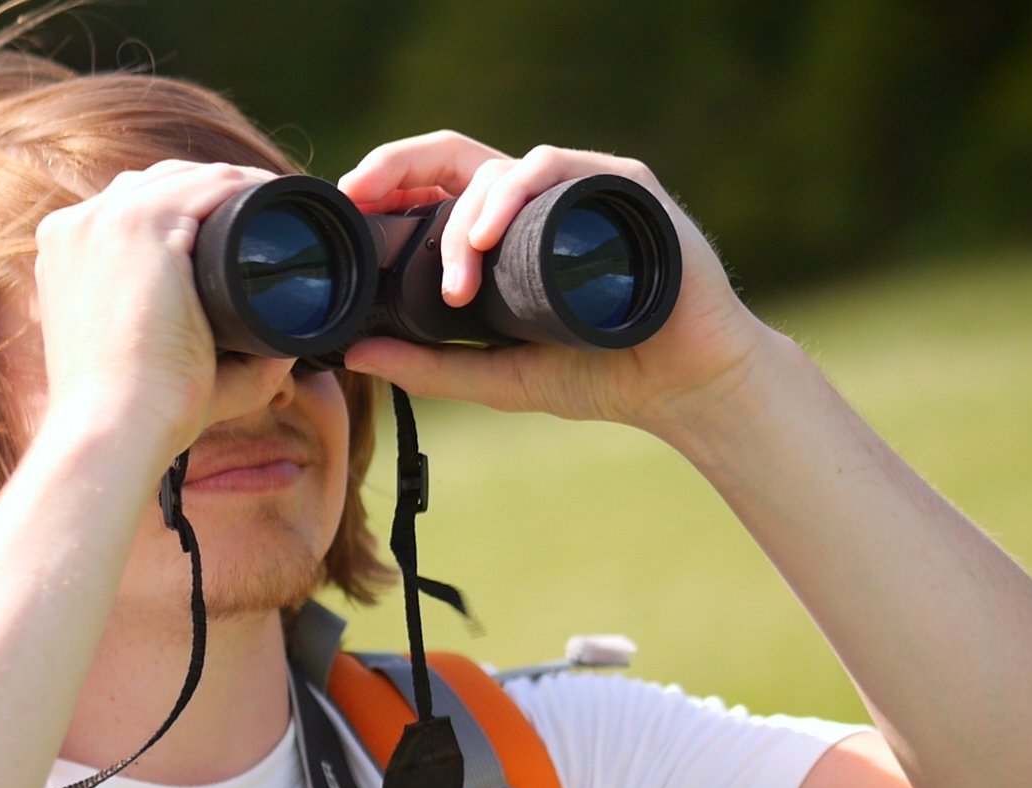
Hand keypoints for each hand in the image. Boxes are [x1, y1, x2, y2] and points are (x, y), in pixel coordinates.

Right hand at [32, 160, 299, 460]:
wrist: (115, 428)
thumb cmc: (141, 413)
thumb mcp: (173, 370)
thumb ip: (228, 359)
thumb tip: (286, 350)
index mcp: (69, 255)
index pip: (134, 208)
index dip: (191, 211)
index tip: (241, 230)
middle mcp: (76, 227)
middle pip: (158, 184)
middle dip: (214, 192)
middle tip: (271, 218)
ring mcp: (104, 220)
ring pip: (186, 178)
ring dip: (237, 184)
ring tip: (284, 205)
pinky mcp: (139, 225)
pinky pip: (208, 186)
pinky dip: (249, 188)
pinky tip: (279, 199)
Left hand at [337, 131, 782, 433]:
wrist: (683, 384)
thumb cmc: (599, 374)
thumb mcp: (496, 377)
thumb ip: (429, 366)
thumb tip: (352, 352)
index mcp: (504, 232)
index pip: (435, 187)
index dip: (387, 184)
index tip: (348, 206)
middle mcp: (534, 202)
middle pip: (452, 159)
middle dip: (395, 167)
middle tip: (363, 200)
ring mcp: (575, 189)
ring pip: (495, 170)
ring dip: (461, 220)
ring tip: (454, 276)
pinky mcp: (618, 186)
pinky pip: (553, 166)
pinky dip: (512, 194)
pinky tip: (488, 235)